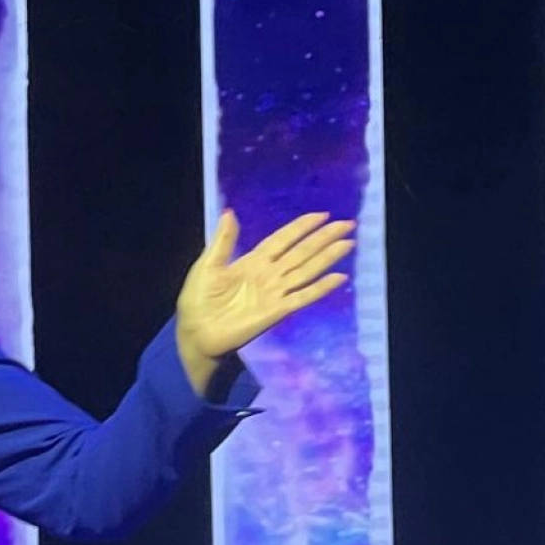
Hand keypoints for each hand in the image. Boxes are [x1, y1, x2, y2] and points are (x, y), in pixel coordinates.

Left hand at [175, 210, 354, 393]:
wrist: (196, 332)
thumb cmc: (198, 300)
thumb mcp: (207, 266)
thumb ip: (223, 242)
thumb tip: (229, 212)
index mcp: (252, 262)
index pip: (282, 240)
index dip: (300, 228)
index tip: (321, 215)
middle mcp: (269, 275)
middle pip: (301, 252)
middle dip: (323, 238)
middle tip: (347, 224)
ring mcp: (275, 293)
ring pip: (306, 271)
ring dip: (327, 257)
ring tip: (348, 243)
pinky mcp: (277, 311)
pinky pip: (302, 297)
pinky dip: (320, 288)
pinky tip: (339, 278)